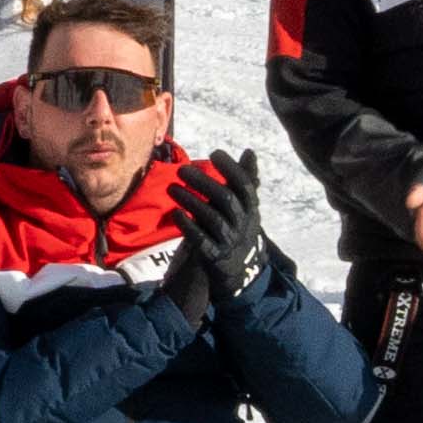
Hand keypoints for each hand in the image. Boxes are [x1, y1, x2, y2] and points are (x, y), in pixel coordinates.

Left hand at [165, 142, 273, 325]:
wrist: (236, 270)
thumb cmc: (236, 228)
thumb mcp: (244, 206)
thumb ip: (245, 179)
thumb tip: (249, 151)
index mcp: (250, 208)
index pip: (244, 185)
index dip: (230, 168)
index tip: (214, 153)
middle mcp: (242, 223)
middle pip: (226, 199)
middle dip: (204, 182)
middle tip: (182, 170)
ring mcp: (229, 240)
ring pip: (212, 218)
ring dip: (191, 201)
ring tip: (172, 187)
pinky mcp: (214, 256)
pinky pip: (201, 240)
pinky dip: (188, 226)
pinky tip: (175, 213)